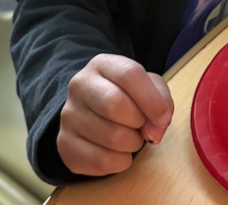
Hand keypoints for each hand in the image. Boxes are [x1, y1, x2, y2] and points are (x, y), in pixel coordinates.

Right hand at [57, 54, 174, 176]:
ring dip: (132, 144)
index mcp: (102, 64)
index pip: (129, 74)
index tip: (164, 117)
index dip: (152, 99)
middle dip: (138, 121)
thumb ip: (161, 100)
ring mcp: (68, 115)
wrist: (91, 111)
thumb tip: (156, 128)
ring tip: (131, 138)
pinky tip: (119, 153)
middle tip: (142, 126)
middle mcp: (79, 85)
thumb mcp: (148, 86)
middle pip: (115, 104)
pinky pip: (100, 161)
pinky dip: (120, 162)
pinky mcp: (64, 144)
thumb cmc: (127, 96)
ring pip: (110, 137)